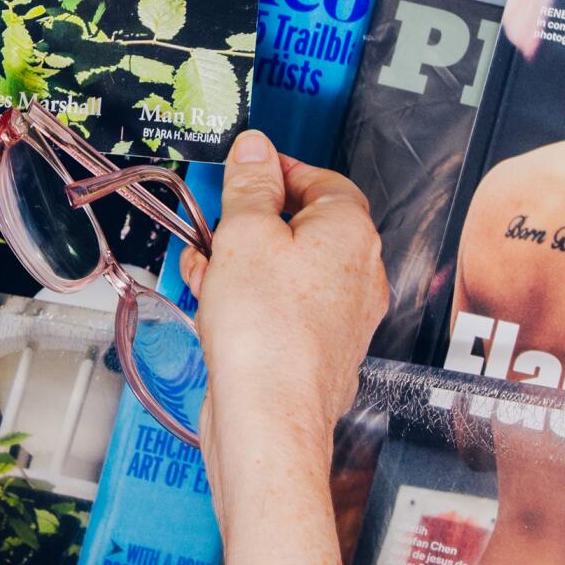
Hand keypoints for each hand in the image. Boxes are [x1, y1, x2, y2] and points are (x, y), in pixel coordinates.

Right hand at [179, 134, 385, 522]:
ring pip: (289, 270)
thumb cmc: (265, 331)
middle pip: (304, 227)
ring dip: (242, 262)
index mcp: (351, 232)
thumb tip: (256, 149)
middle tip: (216, 224)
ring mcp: (343, 316)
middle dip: (251, 223)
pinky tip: (216, 306)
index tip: (246, 170)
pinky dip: (252, 300)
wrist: (269, 415)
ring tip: (205, 270)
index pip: (324, 180)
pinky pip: (285, 308)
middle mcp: (359, 273)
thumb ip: (250, 185)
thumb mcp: (243, 234)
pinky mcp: (320, 350)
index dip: (281, 170)